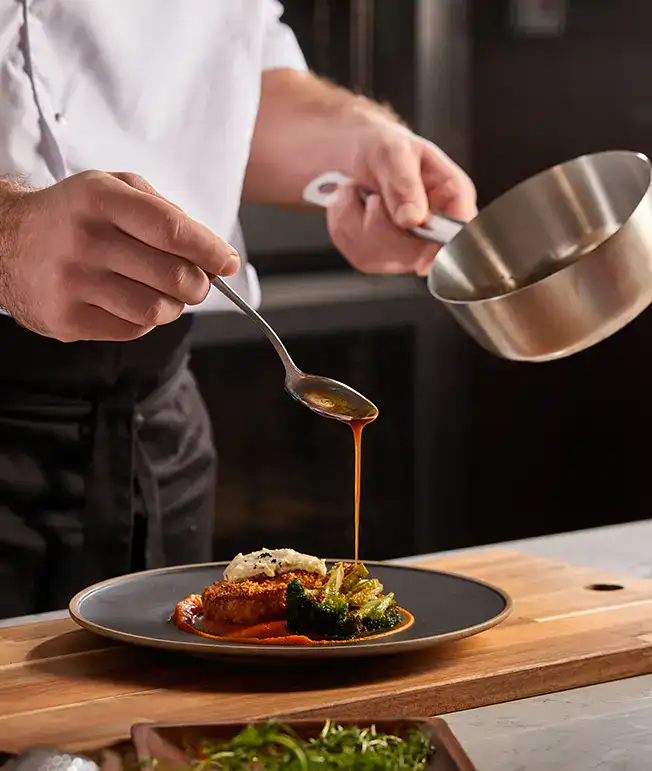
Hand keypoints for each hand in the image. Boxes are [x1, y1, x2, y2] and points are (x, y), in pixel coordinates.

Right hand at [0, 171, 239, 341]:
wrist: (6, 242)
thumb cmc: (73, 216)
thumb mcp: (113, 189)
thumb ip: (164, 210)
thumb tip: (211, 251)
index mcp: (101, 199)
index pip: (174, 231)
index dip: (210, 251)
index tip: (228, 263)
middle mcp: (85, 240)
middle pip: (173, 276)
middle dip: (199, 284)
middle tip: (198, 282)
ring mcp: (74, 283)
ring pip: (157, 310)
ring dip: (174, 306)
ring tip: (164, 293)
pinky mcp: (67, 319)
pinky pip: (132, 329)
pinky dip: (144, 320)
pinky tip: (130, 301)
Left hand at [326, 123, 476, 275]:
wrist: (359, 157)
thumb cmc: (386, 149)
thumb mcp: (395, 152)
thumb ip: (405, 183)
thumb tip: (413, 219)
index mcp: (452, 197)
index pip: (461, 232)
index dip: (442, 242)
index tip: (410, 228)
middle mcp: (436, 229)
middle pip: (415, 254)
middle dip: (380, 225)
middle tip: (371, 197)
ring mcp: (409, 248)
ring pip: (383, 257)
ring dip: (356, 223)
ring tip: (356, 194)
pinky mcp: (382, 258)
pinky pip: (360, 256)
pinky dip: (344, 228)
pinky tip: (350, 207)